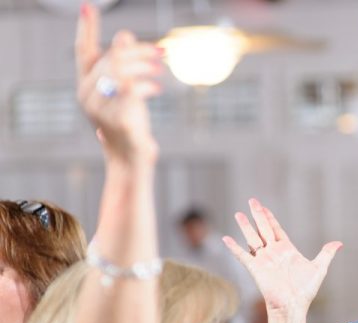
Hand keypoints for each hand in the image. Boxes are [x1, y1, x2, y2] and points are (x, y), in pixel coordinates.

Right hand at [75, 3, 162, 162]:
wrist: (130, 161)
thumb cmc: (128, 124)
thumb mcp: (125, 91)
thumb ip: (122, 66)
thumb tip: (124, 36)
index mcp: (86, 86)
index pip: (83, 52)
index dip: (85, 28)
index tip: (88, 6)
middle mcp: (87, 95)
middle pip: (112, 57)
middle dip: (139, 51)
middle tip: (162, 52)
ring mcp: (100, 108)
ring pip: (121, 70)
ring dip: (146, 65)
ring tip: (161, 69)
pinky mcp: (117, 119)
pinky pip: (131, 90)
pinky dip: (147, 84)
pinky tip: (158, 87)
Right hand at [223, 198, 341, 316]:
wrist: (293, 305)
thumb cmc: (305, 290)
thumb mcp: (319, 268)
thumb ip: (326, 253)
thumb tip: (339, 243)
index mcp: (287, 250)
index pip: (276, 229)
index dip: (270, 218)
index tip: (263, 207)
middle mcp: (273, 252)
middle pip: (263, 229)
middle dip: (258, 215)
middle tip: (252, 200)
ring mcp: (264, 260)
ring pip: (252, 238)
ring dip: (245, 226)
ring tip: (238, 214)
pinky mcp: (255, 268)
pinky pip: (242, 255)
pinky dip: (234, 247)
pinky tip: (226, 239)